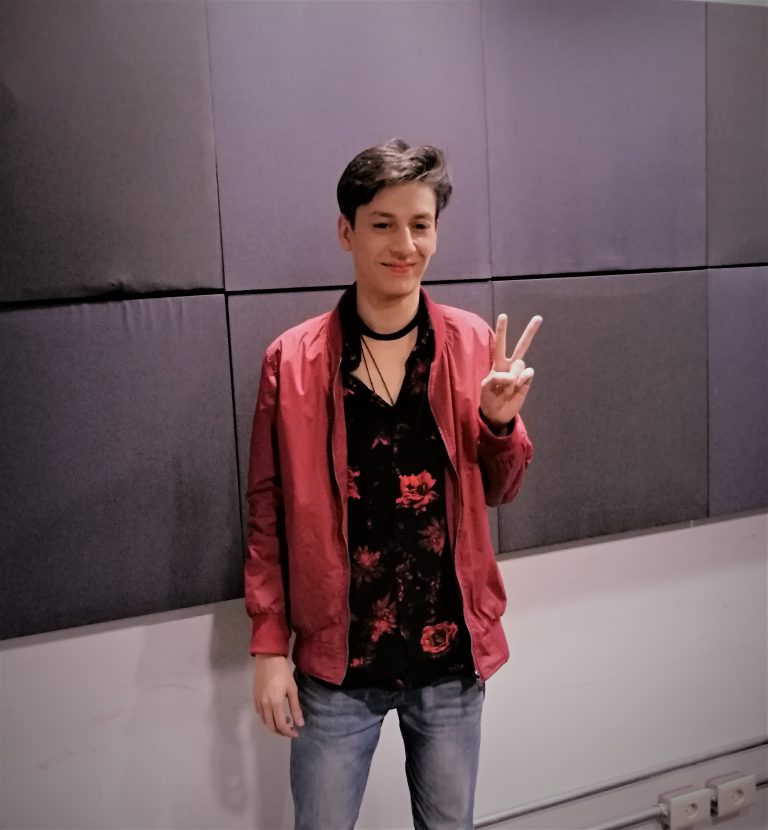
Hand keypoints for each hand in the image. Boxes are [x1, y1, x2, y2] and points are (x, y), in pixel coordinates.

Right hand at [252, 655, 303, 737]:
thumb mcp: (292, 689)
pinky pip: (260, 713)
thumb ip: (295, 708)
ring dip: (274, 725)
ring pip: (264, 721)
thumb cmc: (283, 673)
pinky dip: (267, 717)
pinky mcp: (254, 698)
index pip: (281, 725)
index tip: (296, 733)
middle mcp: (264, 706)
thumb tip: (300, 724)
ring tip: (284, 720)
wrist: (268, 659)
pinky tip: (274, 712)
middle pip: (271, 726)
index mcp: (275, 704)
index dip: (289, 733)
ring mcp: (258, 702)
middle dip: (281, 731)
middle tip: (291, 728)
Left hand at [480, 314, 541, 428]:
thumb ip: (495, 378)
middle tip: (538, 318)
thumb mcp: (485, 388)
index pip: (499, 344)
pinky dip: (522, 379)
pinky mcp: (527, 382)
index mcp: (497, 363)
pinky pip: (528, 373)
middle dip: (530, 332)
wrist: (497, 414)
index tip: (504, 315)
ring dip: (513, 376)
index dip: (502, 330)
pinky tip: (518, 387)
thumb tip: (511, 376)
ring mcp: (520, 373)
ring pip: (521, 363)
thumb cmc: (488, 398)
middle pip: (521, 346)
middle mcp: (510, 365)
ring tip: (507, 389)